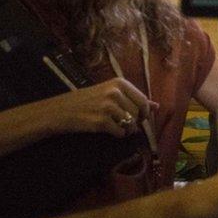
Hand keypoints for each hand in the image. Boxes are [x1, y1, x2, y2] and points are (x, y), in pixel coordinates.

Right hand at [34, 77, 150, 137]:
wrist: (60, 111)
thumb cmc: (87, 101)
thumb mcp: (111, 93)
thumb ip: (134, 98)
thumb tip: (157, 106)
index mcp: (119, 82)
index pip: (143, 100)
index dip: (144, 112)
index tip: (139, 117)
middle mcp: (115, 92)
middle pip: (138, 113)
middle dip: (136, 122)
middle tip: (126, 124)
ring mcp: (108, 107)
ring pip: (131, 123)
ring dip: (127, 129)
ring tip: (116, 126)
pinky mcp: (101, 122)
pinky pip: (120, 132)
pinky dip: (118, 134)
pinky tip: (110, 130)